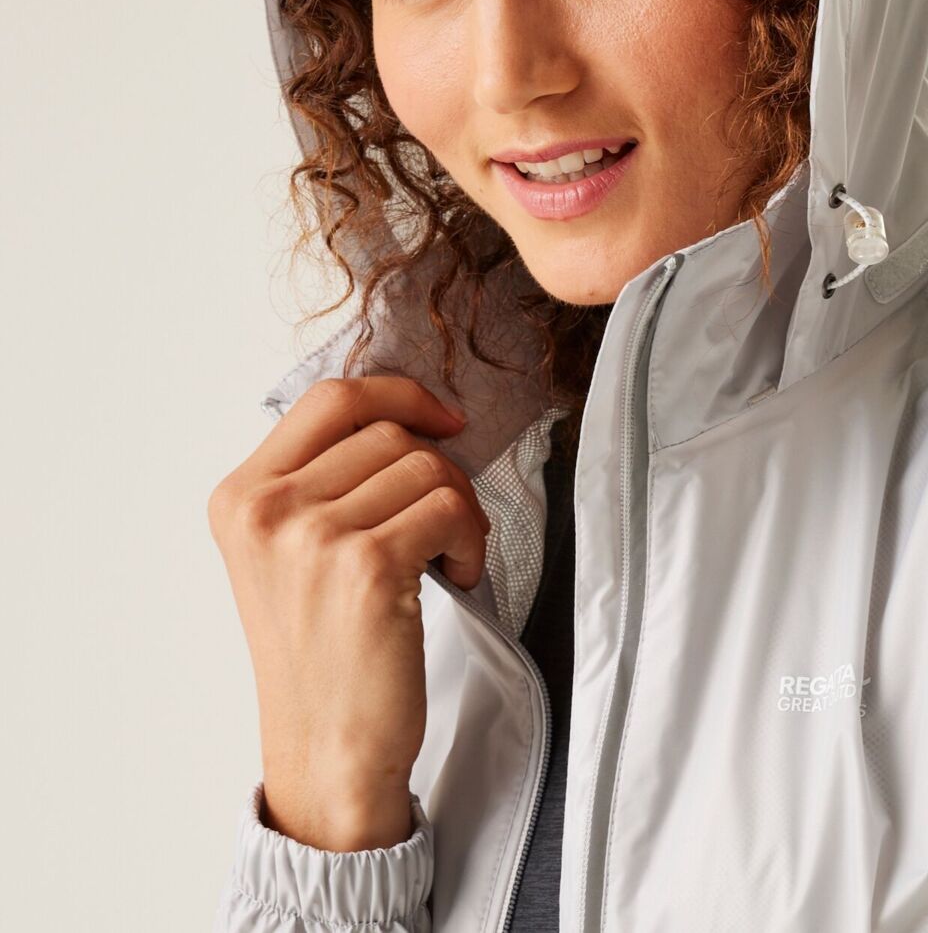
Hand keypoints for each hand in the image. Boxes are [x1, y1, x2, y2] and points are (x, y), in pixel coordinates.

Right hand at [208, 375, 486, 848]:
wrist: (328, 746)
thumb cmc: (325, 648)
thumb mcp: (292, 550)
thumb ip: (325, 476)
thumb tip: (408, 411)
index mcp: (240, 497)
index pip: (331, 396)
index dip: (399, 395)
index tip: (443, 421)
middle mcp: (267, 511)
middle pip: (391, 431)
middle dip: (439, 470)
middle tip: (442, 527)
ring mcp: (313, 538)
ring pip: (428, 466)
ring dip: (460, 508)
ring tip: (446, 558)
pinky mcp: (366, 567)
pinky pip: (451, 507)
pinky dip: (473, 539)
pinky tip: (457, 577)